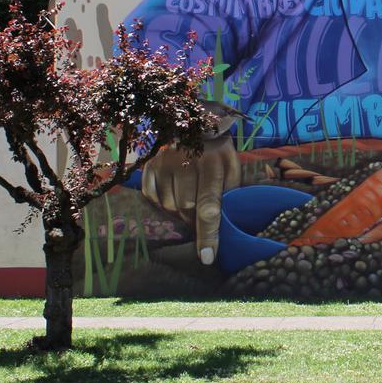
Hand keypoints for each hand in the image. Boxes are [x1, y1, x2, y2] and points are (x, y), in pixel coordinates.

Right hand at [142, 134, 240, 264]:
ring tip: (188, 197)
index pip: (209, 206)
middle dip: (194, 219)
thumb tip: (228, 226)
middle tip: (200, 214)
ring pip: (168, 206)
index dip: (208, 234)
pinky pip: (152, 197)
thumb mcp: (232, 168)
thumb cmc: (218, 155)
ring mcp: (164, 162)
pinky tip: (172, 190)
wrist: (194, 125)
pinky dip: (162, 201)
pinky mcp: (149, 165)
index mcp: (212, 164)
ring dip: (179, 210)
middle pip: (186, 209)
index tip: (207, 257)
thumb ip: (231, 194)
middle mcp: (185, 162)